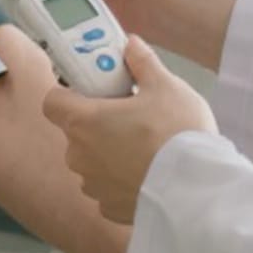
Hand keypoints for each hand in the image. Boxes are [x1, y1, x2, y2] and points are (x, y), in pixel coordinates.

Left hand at [41, 37, 217, 223]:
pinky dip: (121, 179)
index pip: (53, 101)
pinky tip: (147, 171)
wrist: (198, 190)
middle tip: (128, 113)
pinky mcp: (110, 208)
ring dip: (108, 152)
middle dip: (97, 122)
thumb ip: (142, 63)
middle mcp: (80, 156)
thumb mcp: (166, 86)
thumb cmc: (178, 135)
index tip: (91, 88)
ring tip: (144, 145)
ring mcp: (94, 185)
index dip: (67, 92)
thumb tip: (131, 45)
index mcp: (85, 121)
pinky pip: (107, 187)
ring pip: (91, 160)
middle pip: (75, 131)